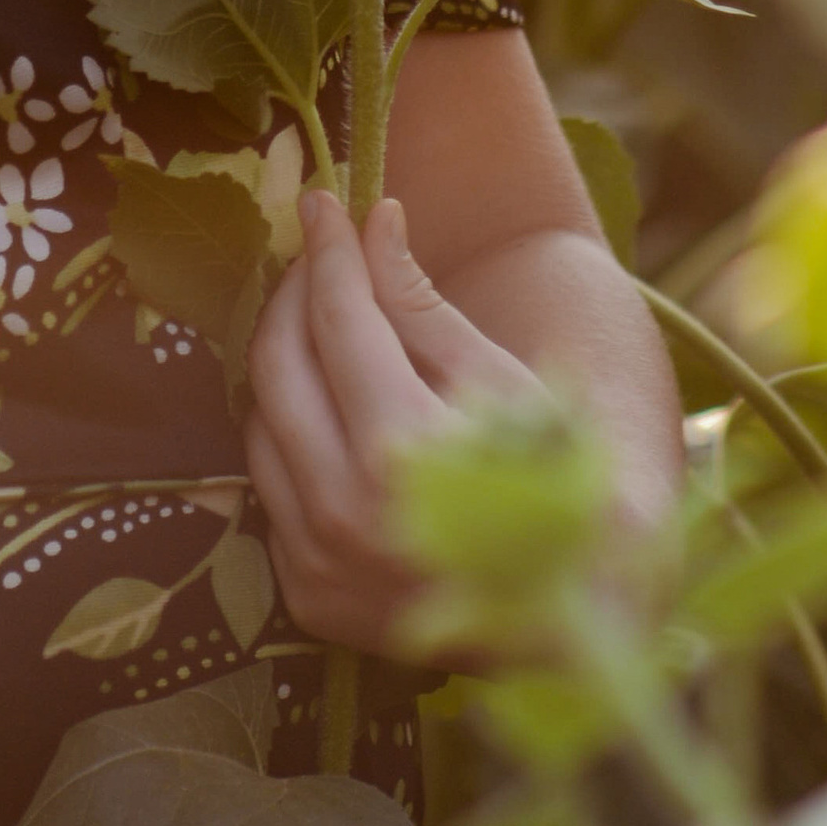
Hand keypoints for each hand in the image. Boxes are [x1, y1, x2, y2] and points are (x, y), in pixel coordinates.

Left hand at [244, 189, 551, 653]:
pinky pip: (270, 490)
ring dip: (288, 365)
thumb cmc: (547, 483)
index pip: (339, 318)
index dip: (329, 251)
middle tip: (320, 257)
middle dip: (293, 293)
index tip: (323, 202)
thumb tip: (375, 220)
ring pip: (260, 424)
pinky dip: (293, 440)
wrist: (567, 623)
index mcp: (401, 450)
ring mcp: (318, 564)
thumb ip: (421, 305)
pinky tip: (335, 417)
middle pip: (277, 363)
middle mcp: (344, 512)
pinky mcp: (306, 598)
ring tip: (331, 332)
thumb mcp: (500, 383)